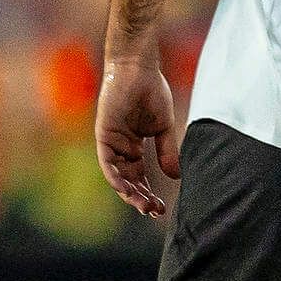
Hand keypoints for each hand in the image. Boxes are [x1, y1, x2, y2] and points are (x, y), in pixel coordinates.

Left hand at [95, 53, 180, 216]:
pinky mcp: (104, 135)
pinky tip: (126, 189)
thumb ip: (167, 151)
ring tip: (144, 206)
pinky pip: (107, 163)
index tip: (162, 207)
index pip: (139, 176)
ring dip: (129, 193)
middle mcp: (120, 148)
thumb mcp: (164, 127)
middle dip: (140, 198)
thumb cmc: (152, 92)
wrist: (139, 68)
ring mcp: (110, 143)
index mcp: (133, 146)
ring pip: (117, 176)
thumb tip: (176, 177)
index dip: (149, 192)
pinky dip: (116, 177)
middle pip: (128, 180)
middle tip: (154, 212)